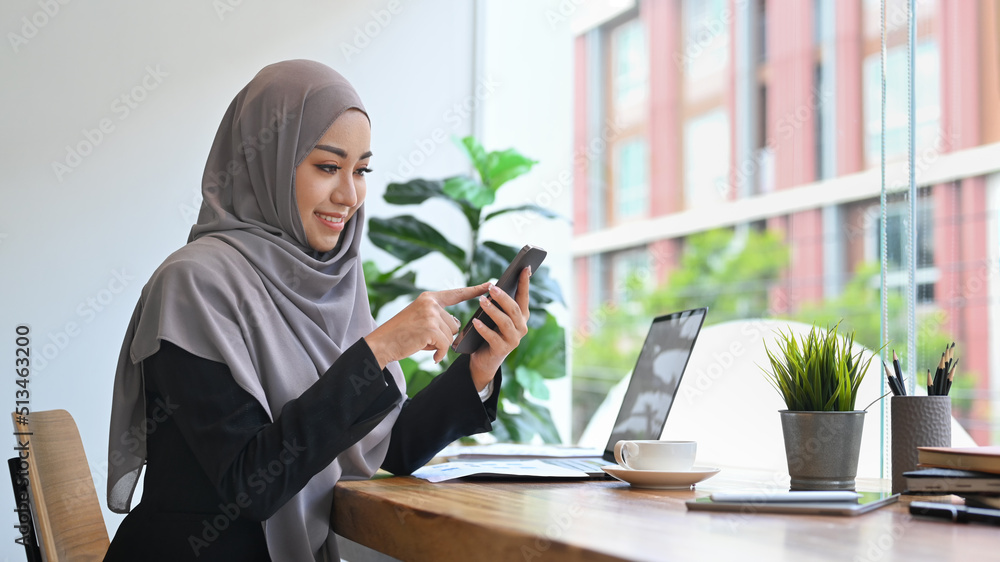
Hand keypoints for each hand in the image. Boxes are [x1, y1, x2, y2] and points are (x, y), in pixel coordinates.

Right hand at [365, 282, 489, 367]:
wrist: (382, 343)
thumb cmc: (402, 334)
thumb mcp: (421, 318)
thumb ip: (438, 317)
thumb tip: (457, 325)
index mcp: (429, 298)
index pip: (456, 294)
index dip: (474, 290)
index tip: (489, 285)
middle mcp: (431, 303)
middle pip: (454, 324)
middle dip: (443, 335)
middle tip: (424, 337)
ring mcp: (430, 315)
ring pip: (450, 336)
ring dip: (439, 344)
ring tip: (421, 342)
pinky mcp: (430, 329)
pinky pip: (445, 345)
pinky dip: (439, 354)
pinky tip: (431, 355)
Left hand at [468, 267, 530, 390]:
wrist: (485, 359)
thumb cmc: (490, 332)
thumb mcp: (495, 316)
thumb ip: (498, 304)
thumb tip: (493, 286)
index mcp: (521, 316)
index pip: (524, 296)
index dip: (525, 282)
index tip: (525, 267)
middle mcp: (521, 327)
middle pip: (513, 309)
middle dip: (503, 297)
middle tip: (492, 287)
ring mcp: (514, 340)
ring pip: (505, 322)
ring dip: (493, 310)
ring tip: (481, 301)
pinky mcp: (503, 350)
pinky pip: (493, 337)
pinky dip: (484, 329)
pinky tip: (475, 323)